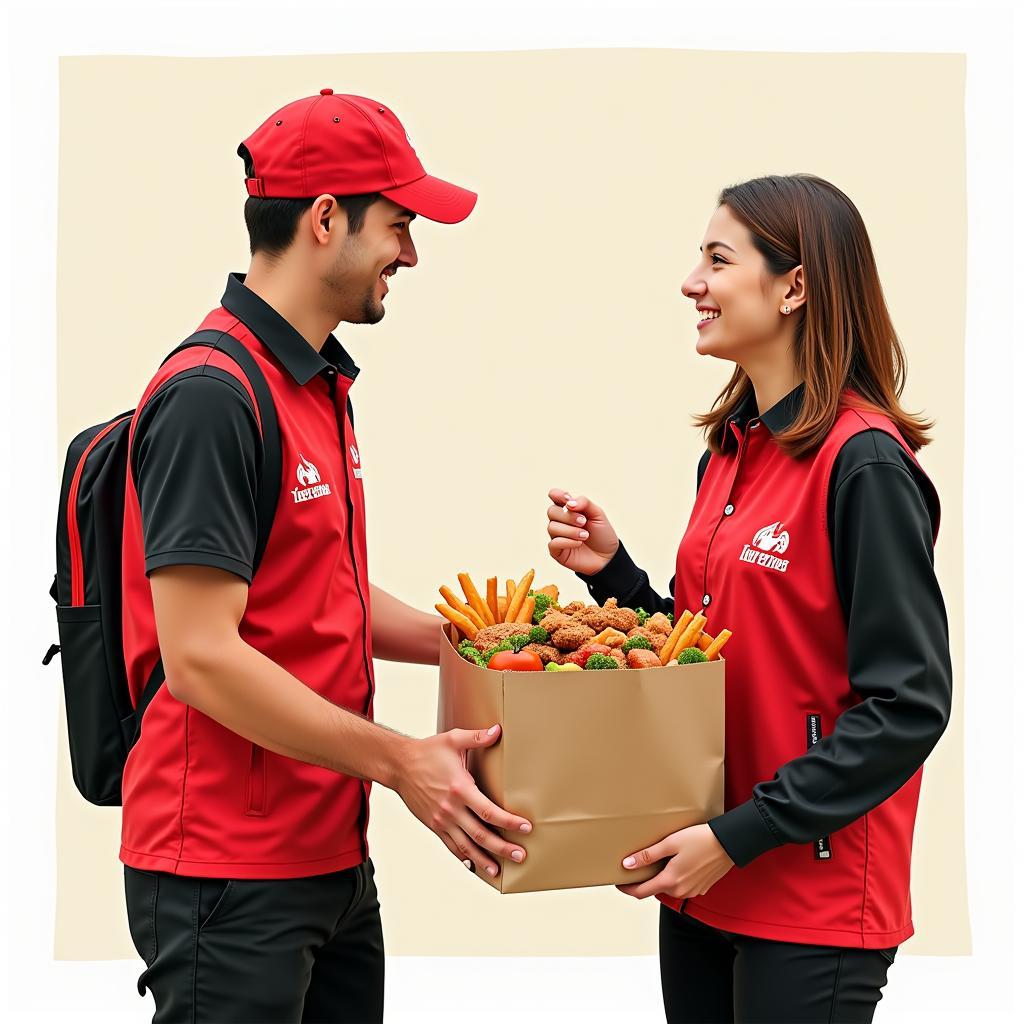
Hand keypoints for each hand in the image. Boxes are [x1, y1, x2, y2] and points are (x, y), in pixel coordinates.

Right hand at [394, 725, 532, 877]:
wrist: (399, 765)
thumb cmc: (428, 751)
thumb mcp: (453, 740)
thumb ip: (477, 737)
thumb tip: (498, 730)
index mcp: (460, 789)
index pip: (489, 812)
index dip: (509, 822)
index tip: (525, 828)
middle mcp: (451, 809)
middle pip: (481, 835)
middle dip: (502, 847)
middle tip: (521, 856)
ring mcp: (441, 820)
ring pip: (466, 846)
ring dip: (484, 860)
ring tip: (499, 870)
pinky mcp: (433, 825)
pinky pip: (451, 846)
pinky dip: (463, 857)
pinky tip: (474, 866)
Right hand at [546, 489, 619, 575]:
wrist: (608, 557)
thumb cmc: (602, 535)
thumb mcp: (598, 514)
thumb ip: (584, 503)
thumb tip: (569, 503)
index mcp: (569, 510)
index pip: (554, 496)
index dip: (557, 494)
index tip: (567, 499)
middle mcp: (560, 522)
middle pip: (551, 511)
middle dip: (568, 516)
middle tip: (584, 522)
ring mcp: (557, 536)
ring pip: (552, 527)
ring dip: (570, 530)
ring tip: (585, 535)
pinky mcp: (556, 551)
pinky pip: (553, 543)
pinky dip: (567, 542)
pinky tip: (579, 543)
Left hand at [616, 823, 733, 899]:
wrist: (728, 843)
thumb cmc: (700, 839)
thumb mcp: (670, 843)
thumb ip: (647, 856)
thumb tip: (627, 865)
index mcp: (670, 881)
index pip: (641, 892)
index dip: (627, 889)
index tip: (619, 883)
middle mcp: (681, 891)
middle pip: (655, 889)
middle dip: (645, 880)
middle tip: (638, 864)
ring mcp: (692, 891)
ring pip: (669, 888)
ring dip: (661, 878)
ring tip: (657, 861)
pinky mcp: (701, 888)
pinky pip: (682, 886)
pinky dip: (675, 878)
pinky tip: (677, 863)